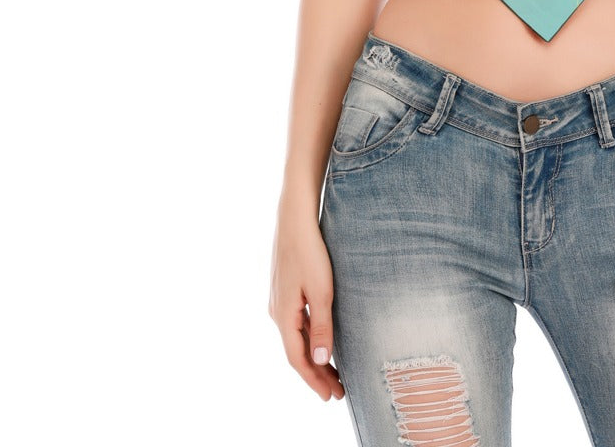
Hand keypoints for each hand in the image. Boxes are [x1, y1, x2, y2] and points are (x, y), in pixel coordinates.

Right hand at [269, 212, 345, 400]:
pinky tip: (321, 339)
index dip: (314, 380)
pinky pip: (296, 323)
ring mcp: (279, 300)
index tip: (331, 396)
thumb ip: (322, 326)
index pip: (298, 359)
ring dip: (314, 356)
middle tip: (338, 391)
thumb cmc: (310, 251)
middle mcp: (277, 312)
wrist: (295, 218)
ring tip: (334, 372)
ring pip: (296, 338)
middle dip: (317, 373)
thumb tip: (320, 359)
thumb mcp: (321, 290)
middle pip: (297, 352)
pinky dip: (310, 338)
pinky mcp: (285, 289)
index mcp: (283, 316)